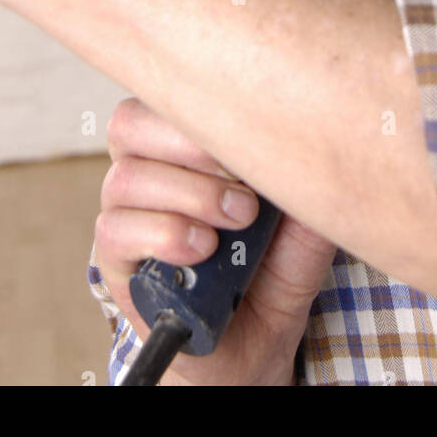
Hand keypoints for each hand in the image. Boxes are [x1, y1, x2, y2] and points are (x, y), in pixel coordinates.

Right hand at [93, 97, 336, 385]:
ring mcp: (126, 213)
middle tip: (245, 192)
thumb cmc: (273, 266)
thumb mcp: (303, 218)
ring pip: (125, 179)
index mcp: (181, 144)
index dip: (198, 109)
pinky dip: (164, 235)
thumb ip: (303, 175)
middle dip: (191, 150)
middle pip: (129, 125)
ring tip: (235, 224)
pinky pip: (115, 232)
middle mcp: (146, 169)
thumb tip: (321, 129)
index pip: (164, 95)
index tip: (249, 139)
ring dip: (189, 197)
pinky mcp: (115, 262)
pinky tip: (203, 251)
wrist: (256, 340)